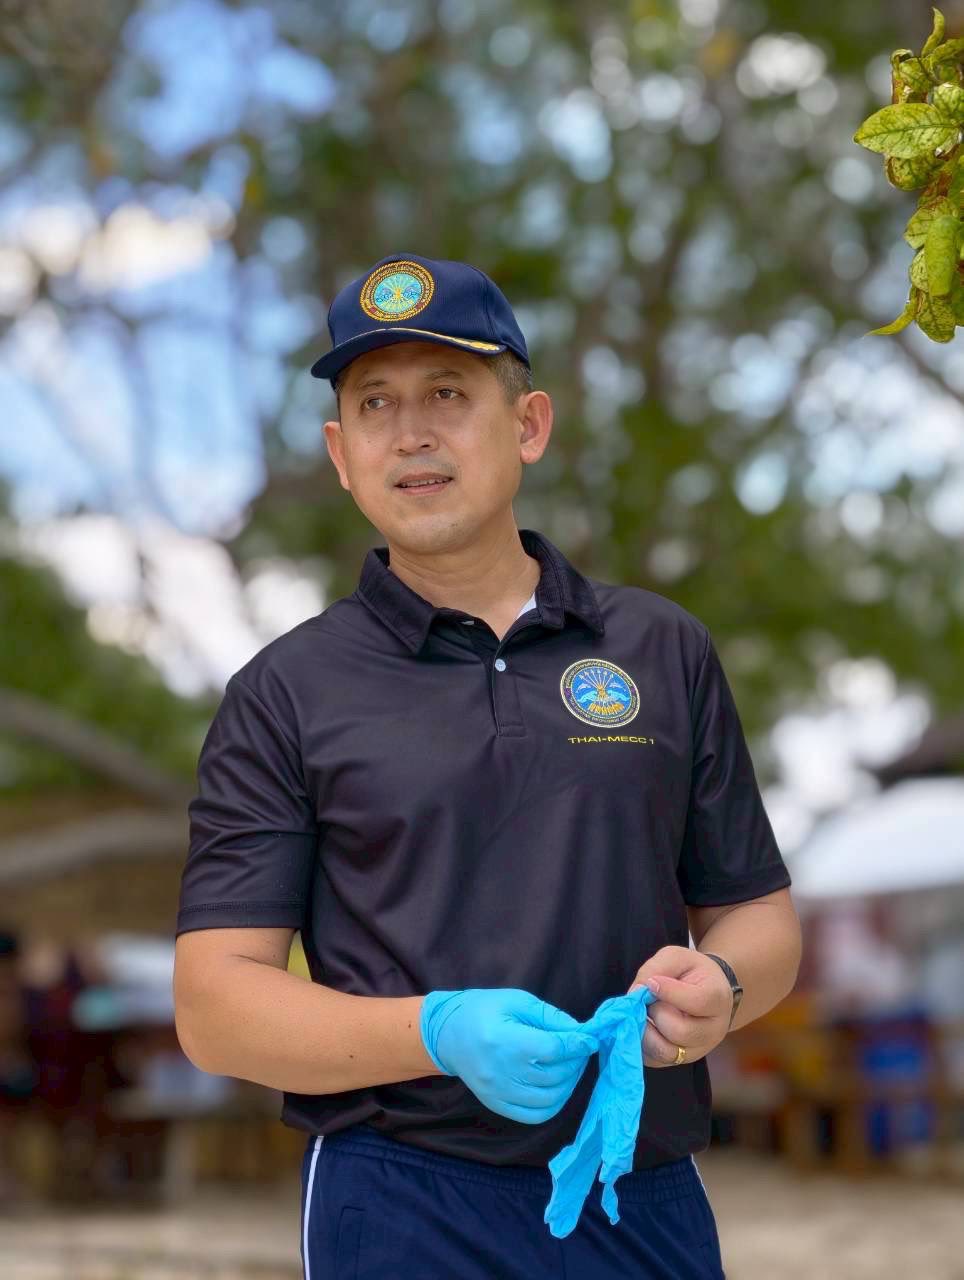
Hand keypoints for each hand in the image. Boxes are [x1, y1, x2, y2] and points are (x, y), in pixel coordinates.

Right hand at [419, 988, 594, 1123]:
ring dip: (569, 1082)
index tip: (591, 1039)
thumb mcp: (516, 1000)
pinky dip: (554, 1103)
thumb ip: (549, 1016)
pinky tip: (558, 1085)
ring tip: (571, 1065)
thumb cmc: (483, 1009)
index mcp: (501, 1039)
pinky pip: (535, 1116)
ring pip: (549, 1098)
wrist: (447, 1034)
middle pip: (553, 1075)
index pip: (551, 1050)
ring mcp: (496, 1093)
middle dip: (575, 1061)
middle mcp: (498, 1072)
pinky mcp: (496, 1105)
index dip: (576, 1044)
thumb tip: (580, 1032)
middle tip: (580, 1048)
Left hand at [626, 947, 733, 1067]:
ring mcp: (698, 1050)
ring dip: (646, 1031)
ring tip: (645, 1014)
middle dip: (656, 1013)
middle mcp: (713, 1030)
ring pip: (666, 1051)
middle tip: (650, 1000)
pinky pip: (655, 1060)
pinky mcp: (680, 1060)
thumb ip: (657, 968)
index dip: (669, 992)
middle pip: (680, 1031)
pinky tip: (642, 1026)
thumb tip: (637, 993)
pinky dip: (642, 1044)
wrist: (707, 992)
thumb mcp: (677, 957)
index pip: (697, 1001)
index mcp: (717, 999)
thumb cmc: (691, 972)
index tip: (653, 982)